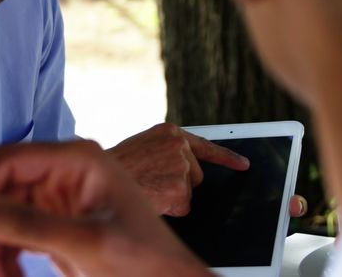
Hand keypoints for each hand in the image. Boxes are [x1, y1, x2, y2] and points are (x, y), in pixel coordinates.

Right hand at [0, 140, 211, 276]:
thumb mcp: (85, 245)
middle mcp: (65, 169)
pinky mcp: (57, 221)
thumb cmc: (146, 264)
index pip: (6, 161)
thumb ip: (27, 226)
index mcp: (77, 159)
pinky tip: (11, 275)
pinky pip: (16, 231)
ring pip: (3, 213)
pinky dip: (7, 255)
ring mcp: (60, 195)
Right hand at [106, 123, 249, 215]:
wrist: (97, 177)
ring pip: (189, 192)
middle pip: (196, 174)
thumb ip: (165, 151)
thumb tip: (185, 167)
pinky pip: (183, 207)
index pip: (206, 145)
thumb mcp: (141, 147)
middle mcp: (179, 145)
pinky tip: (151, 198)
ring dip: (172, 195)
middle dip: (179, 182)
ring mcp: (182, 166)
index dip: (227, 157)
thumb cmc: (115, 166)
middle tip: (152, 181)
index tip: (244, 164)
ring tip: (147, 187)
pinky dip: (169, 208)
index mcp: (169, 132)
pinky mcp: (181, 188)